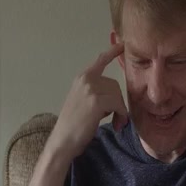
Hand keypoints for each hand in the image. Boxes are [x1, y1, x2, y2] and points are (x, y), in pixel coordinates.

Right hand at [47, 43, 127, 161]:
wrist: (62, 141)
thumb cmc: (73, 126)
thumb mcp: (82, 102)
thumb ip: (95, 93)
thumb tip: (116, 97)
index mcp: (81, 79)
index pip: (100, 61)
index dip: (113, 52)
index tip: (123, 44)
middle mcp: (85, 80)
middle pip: (114, 85)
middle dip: (118, 102)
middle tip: (116, 120)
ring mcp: (90, 89)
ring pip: (117, 95)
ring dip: (120, 111)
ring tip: (115, 123)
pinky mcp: (96, 101)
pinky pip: (118, 104)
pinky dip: (120, 115)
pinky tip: (116, 124)